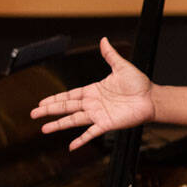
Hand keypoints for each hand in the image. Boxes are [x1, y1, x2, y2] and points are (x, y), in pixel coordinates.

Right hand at [30, 37, 154, 150]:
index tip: (42, 102)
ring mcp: (99, 114)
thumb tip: (104, 39)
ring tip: (44, 129)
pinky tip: (71, 146)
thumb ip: (110, 55)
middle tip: (34, 113)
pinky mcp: (107, 124)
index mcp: (94, 91)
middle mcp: (93, 104)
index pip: (70, 95)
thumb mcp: (121, 67)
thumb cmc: (139, 84)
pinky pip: (91, 133)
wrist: (152, 98)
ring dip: (59, 124)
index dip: (55, 98)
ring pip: (74, 120)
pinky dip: (81, 140)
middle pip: (67, 107)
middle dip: (49, 110)